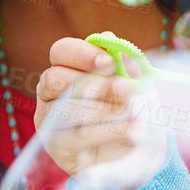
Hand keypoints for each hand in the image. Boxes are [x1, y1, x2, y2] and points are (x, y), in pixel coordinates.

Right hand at [37, 33, 166, 189]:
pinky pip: (80, 136)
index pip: (60, 52)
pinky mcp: (58, 149)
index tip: (108, 61)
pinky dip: (110, 131)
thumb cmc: (130, 110)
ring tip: (134, 112)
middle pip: (56, 79)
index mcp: (66, 70)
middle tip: (124, 88)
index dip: (81, 53)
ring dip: (107, 109)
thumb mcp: (133, 84)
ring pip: (69, 110)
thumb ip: (120, 64)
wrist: (139, 151)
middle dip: (94, 82)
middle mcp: (51, 95)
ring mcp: (50, 123)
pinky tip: (133, 130)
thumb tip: (108, 38)